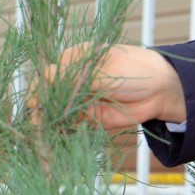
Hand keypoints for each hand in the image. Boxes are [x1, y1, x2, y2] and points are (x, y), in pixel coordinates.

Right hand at [37, 43, 186, 131]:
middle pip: (48, 94)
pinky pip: (69, 124)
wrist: (160, 91)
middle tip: (36, 120)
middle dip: (40, 107)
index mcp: (75, 60)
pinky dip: (61, 130)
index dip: (39, 88)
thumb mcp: (101, 70)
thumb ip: (73, 77)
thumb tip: (44, 78)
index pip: (48, 74)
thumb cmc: (134, 70)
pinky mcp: (87, 117)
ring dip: (48, 120)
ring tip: (42, 130)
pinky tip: (56, 134)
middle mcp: (74, 79)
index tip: (34, 101)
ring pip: (56, 110)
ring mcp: (79, 99)